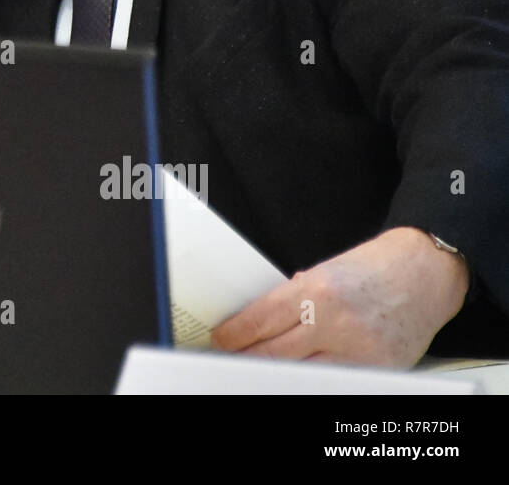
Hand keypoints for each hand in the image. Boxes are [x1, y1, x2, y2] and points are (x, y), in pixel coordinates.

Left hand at [210, 227, 469, 366]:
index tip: (222, 340)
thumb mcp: (324, 271)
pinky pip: (337, 380)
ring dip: (280, 373)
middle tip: (233, 359)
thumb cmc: (374, 266)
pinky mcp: (379, 369)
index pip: (261, 321)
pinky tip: (302, 376)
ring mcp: (359, 350)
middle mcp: (336, 322)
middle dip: (250, 358)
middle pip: (276, 353)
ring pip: (304, 374)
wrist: (425, 271)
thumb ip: (295, 298)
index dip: (236, 335)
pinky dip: (316, 378)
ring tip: (263, 370)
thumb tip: (261, 323)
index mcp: (316, 290)